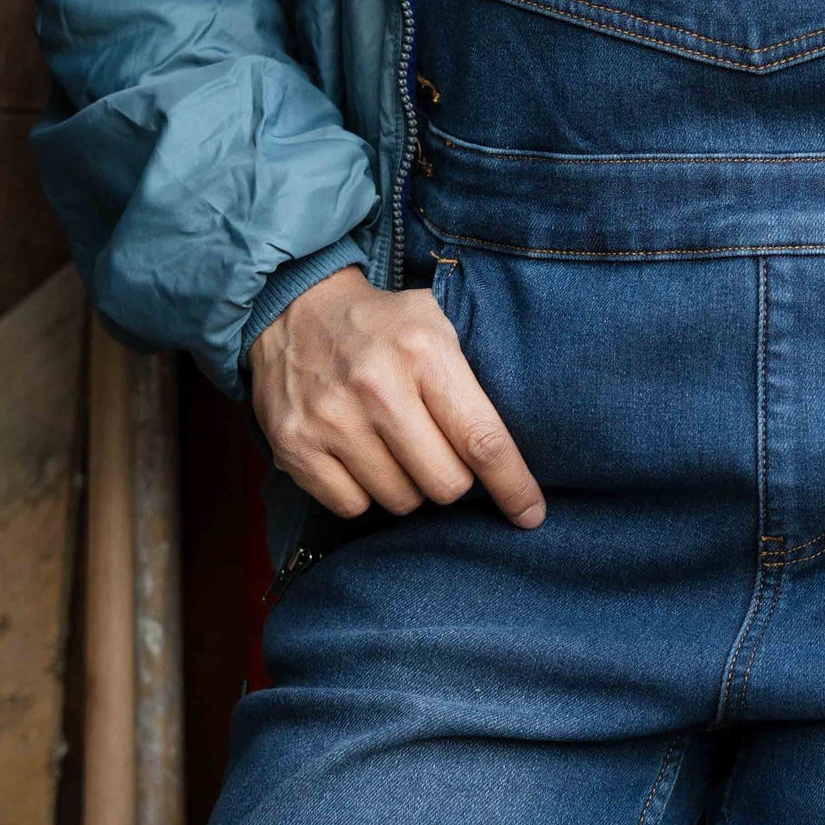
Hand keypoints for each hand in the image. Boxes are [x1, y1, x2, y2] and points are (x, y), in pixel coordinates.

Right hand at [248, 266, 545, 526]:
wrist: (296, 309)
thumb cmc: (385, 326)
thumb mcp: (439, 325)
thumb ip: (477, 378)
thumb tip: (522, 453)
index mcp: (424, 351)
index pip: (481, 438)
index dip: (512, 485)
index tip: (531, 514)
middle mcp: (376, 386)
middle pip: (445, 483)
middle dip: (453, 478)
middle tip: (439, 451)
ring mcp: (331, 418)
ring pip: (400, 501)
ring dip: (408, 485)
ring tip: (395, 446)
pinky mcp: (294, 445)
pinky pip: (352, 506)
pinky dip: (364, 493)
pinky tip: (361, 457)